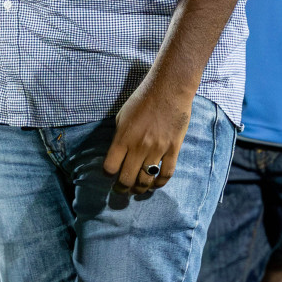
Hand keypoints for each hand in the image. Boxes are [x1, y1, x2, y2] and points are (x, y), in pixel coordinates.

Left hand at [101, 74, 192, 194]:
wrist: (168, 91)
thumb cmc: (142, 100)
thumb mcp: (122, 116)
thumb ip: (119, 137)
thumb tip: (118, 155)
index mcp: (122, 138)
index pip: (110, 168)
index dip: (108, 175)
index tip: (109, 175)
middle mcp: (138, 147)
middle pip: (127, 179)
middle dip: (122, 188)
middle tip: (121, 190)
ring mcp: (157, 150)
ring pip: (146, 180)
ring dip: (140, 189)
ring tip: (137, 190)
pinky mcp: (173, 150)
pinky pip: (166, 174)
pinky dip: (160, 183)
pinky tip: (155, 185)